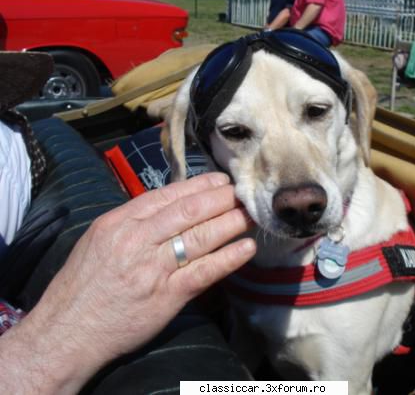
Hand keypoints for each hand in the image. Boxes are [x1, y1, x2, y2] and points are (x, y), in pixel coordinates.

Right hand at [0, 173, 255, 393]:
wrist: (67, 330)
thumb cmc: (83, 284)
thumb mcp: (99, 239)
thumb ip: (133, 221)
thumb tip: (170, 205)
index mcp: (120, 222)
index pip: (167, 195)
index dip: (199, 186)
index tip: (220, 181)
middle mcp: (137, 240)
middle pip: (188, 211)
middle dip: (220, 199)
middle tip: (242, 193)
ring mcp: (153, 268)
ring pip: (200, 237)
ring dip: (230, 223)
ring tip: (249, 215)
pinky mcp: (166, 296)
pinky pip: (203, 272)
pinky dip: (228, 259)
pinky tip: (246, 249)